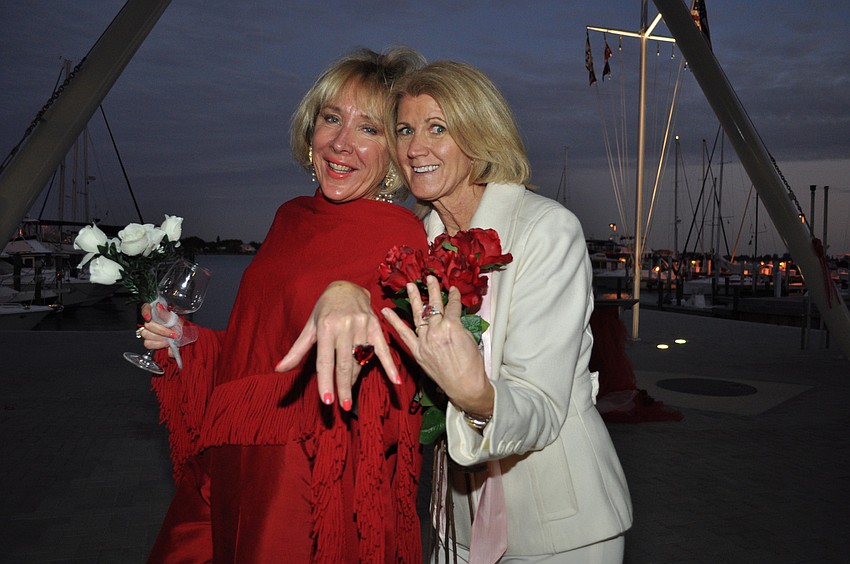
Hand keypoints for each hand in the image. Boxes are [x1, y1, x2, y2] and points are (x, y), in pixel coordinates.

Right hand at [138, 302, 182, 357]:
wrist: (183, 338)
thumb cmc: (179, 327)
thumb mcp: (175, 320)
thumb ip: (165, 314)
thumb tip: (158, 306)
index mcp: (156, 313)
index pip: (145, 308)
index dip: (145, 312)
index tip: (148, 317)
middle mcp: (150, 321)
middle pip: (148, 324)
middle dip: (161, 330)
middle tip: (172, 333)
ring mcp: (148, 331)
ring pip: (146, 334)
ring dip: (160, 338)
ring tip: (170, 339)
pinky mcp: (148, 341)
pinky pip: (148, 343)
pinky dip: (158, 344)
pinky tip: (165, 343)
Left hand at [274, 281, 399, 410]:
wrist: (346, 286)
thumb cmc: (325, 309)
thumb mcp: (309, 326)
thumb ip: (296, 350)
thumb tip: (279, 369)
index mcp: (326, 326)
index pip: (325, 360)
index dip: (326, 381)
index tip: (327, 400)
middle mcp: (345, 326)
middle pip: (345, 364)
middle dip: (344, 387)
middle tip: (343, 406)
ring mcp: (363, 325)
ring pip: (361, 360)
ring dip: (356, 379)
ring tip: (349, 395)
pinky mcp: (376, 326)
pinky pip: (383, 349)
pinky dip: (389, 365)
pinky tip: (395, 381)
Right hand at [382, 276, 493, 416]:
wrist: (463, 386)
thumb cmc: (452, 380)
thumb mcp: (431, 367)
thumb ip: (431, 350)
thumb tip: (438, 337)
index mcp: (417, 351)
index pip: (403, 332)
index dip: (393, 320)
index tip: (385, 311)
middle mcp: (425, 339)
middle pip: (418, 313)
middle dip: (414, 297)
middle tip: (410, 285)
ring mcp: (437, 331)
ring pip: (434, 306)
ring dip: (433, 290)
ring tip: (430, 280)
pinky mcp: (451, 326)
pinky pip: (452, 307)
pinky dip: (454, 297)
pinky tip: (454, 290)